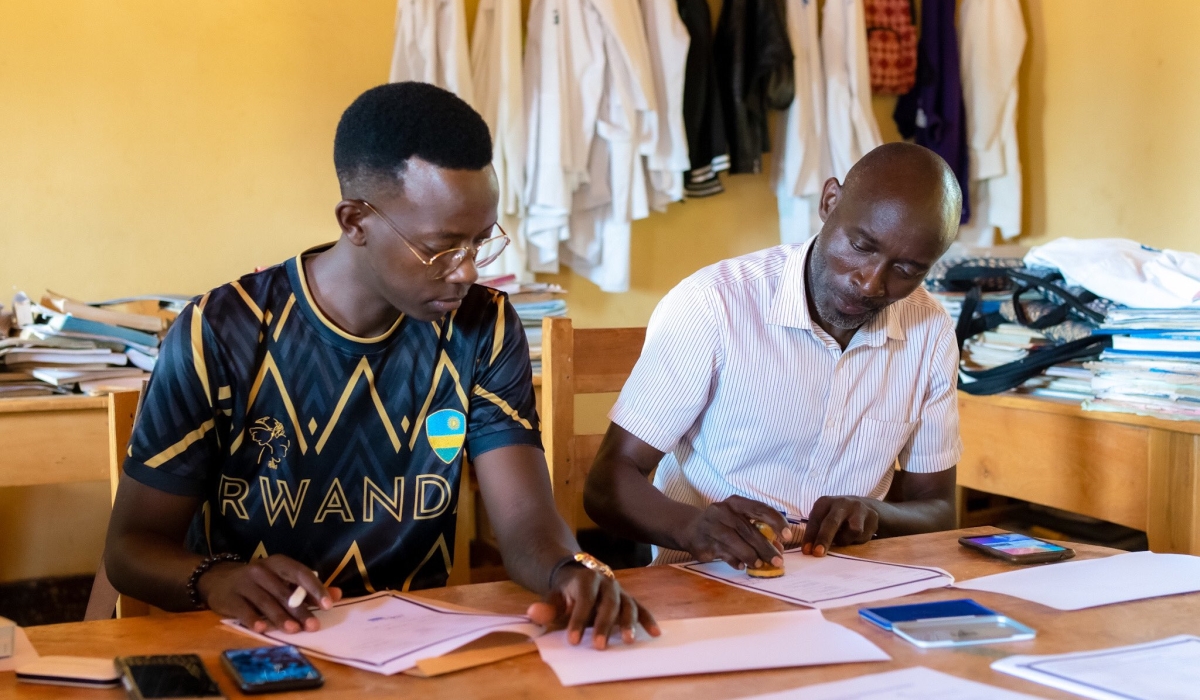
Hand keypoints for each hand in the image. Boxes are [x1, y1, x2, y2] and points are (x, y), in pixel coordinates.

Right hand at [197, 554, 342, 633]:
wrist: (219, 581)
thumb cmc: (260, 583)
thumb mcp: (283, 580)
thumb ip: (309, 589)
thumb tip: (337, 594)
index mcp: (279, 563)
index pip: (301, 573)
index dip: (315, 589)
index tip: (328, 605)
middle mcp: (261, 569)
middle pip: (284, 591)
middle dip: (300, 610)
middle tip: (313, 626)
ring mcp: (244, 582)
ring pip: (265, 601)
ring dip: (280, 617)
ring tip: (293, 630)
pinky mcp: (229, 597)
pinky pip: (243, 609)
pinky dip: (252, 619)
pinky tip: (262, 628)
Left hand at [526, 565, 660, 649]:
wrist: (578, 576)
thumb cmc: (566, 593)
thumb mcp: (553, 597)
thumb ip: (545, 607)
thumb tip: (533, 613)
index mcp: (586, 579)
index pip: (584, 599)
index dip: (578, 619)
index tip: (573, 640)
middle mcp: (606, 582)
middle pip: (608, 603)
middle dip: (604, 625)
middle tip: (600, 646)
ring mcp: (620, 590)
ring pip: (627, 604)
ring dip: (629, 623)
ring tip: (628, 641)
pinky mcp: (629, 598)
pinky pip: (641, 608)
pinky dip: (648, 620)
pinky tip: (655, 633)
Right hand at [679, 496, 789, 570]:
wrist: (690, 528)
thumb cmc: (723, 524)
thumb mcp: (740, 521)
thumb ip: (759, 531)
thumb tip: (779, 549)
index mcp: (735, 502)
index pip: (760, 509)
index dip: (776, 522)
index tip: (788, 536)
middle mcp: (722, 511)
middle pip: (749, 530)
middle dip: (766, 547)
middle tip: (778, 561)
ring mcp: (711, 526)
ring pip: (736, 542)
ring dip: (751, 556)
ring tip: (759, 565)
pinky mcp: (703, 542)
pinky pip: (724, 553)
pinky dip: (735, 561)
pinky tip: (741, 566)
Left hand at [801, 496, 880, 555]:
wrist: (864, 506)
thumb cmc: (837, 517)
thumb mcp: (824, 518)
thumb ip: (816, 531)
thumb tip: (809, 551)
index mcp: (824, 502)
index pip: (815, 520)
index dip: (810, 536)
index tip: (807, 551)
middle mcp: (841, 502)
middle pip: (832, 522)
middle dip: (824, 538)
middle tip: (818, 553)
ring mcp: (858, 508)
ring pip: (852, 530)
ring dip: (845, 540)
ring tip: (844, 539)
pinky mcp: (872, 516)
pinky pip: (864, 535)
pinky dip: (857, 541)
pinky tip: (856, 536)